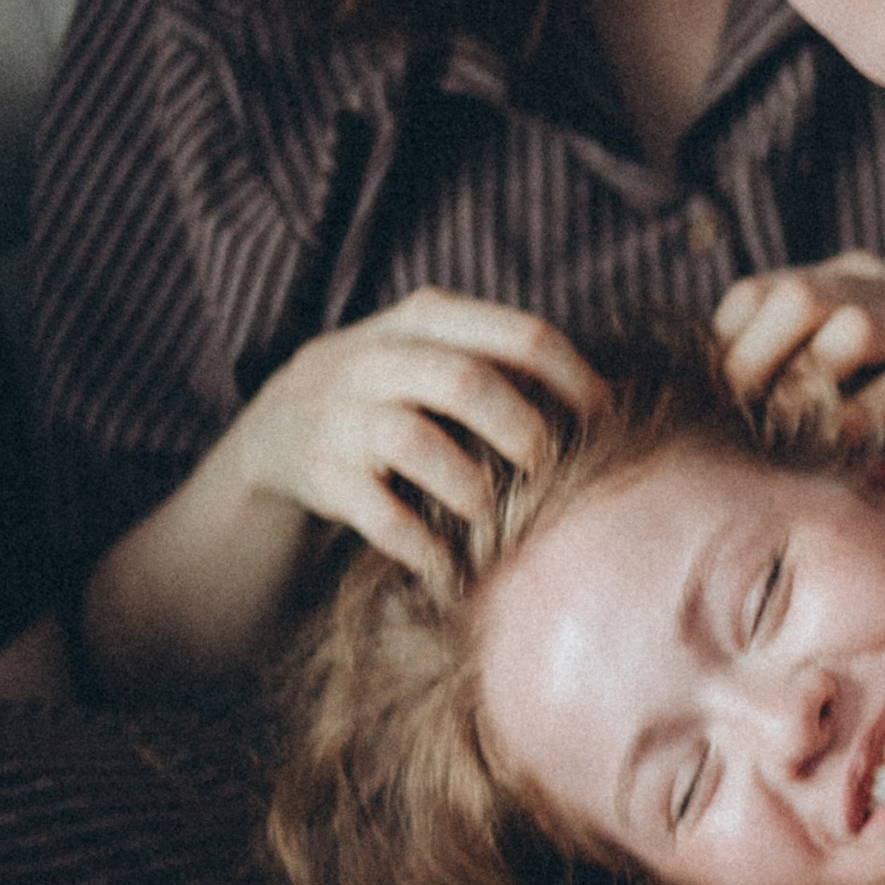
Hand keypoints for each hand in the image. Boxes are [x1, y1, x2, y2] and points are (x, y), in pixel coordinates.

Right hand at [220, 290, 601, 588]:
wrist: (275, 430)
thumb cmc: (392, 394)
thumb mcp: (434, 352)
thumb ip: (501, 361)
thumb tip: (609, 408)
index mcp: (425, 318)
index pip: (520, 335)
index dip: (575, 382)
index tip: (607, 425)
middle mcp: (377, 356)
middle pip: (471, 383)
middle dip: (525, 434)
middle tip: (551, 474)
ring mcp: (342, 413)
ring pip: (422, 444)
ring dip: (474, 491)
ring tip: (494, 521)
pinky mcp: (320, 473)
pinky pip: (383, 515)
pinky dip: (426, 548)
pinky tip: (449, 566)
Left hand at [714, 256, 884, 436]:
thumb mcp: (873, 340)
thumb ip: (812, 348)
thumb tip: (730, 390)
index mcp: (854, 276)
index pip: (764, 288)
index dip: (726, 339)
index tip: (712, 393)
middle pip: (799, 298)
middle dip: (755, 359)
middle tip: (738, 416)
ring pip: (850, 330)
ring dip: (806, 384)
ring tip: (784, 430)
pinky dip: (864, 418)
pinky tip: (844, 445)